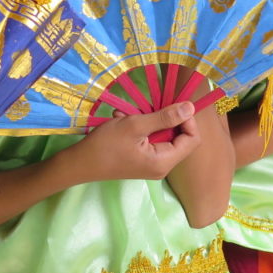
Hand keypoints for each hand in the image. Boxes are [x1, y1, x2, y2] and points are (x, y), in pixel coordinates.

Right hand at [69, 102, 200, 180]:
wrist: (80, 163)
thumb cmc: (106, 145)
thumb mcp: (136, 125)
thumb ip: (165, 117)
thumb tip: (191, 108)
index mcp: (164, 161)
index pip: (192, 139)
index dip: (187, 120)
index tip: (172, 105)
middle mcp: (162, 167)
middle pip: (179, 138)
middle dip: (165, 119)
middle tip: (147, 108)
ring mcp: (152, 165)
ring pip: (163, 136)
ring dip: (149, 120)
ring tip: (127, 114)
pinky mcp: (142, 161)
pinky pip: (150, 140)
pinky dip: (140, 127)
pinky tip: (121, 120)